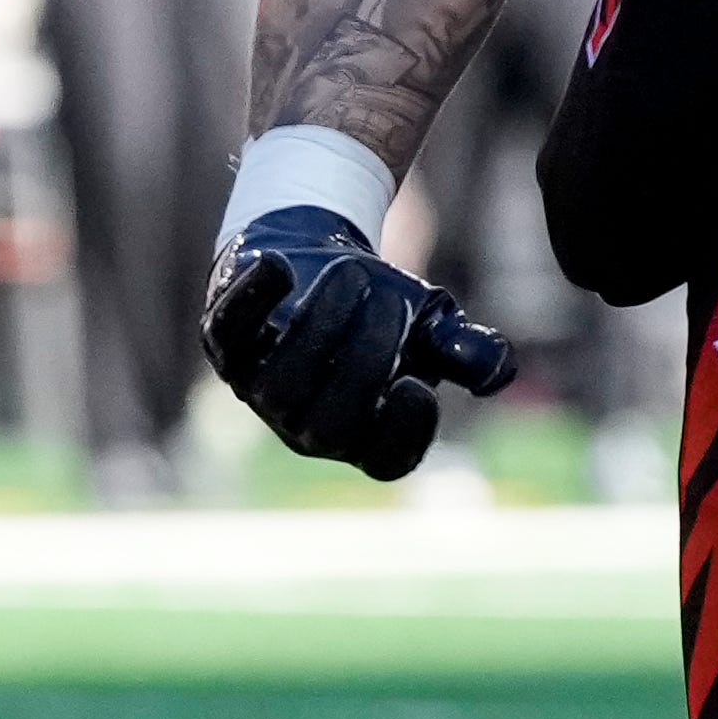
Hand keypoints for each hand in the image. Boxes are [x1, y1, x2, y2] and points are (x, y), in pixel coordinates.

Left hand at [202, 206, 513, 480]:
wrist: (316, 257)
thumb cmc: (379, 306)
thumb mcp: (430, 324)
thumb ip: (463, 348)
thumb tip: (494, 370)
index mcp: (362, 433)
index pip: (383, 460)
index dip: (402, 434)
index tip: (419, 385)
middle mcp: (305, 425)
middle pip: (330, 422)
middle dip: (364, 360)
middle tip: (388, 296)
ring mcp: (259, 387)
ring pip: (280, 382)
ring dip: (318, 327)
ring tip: (353, 271)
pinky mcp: (223, 341)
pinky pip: (228, 331)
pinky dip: (252, 300)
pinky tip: (278, 265)